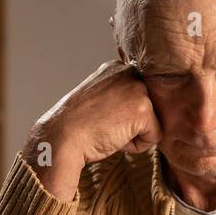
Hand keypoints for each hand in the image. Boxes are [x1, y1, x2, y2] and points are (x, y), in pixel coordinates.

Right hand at [22, 60, 161, 200]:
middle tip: (102, 125)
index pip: (137, 99)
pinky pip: (154, 137)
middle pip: (147, 111)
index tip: (100, 117)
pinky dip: (136, 146)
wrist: (61, 138)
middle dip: (129, 124)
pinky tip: (113, 138)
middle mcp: (129, 72)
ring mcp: (137, 88)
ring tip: (107, 130)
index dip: (120, 116)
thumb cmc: (76, 127)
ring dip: (132, 135)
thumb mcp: (99, 100)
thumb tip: (135, 110)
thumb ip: (118, 97)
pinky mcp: (143, 109)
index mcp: (116, 68)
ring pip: (152, 124)